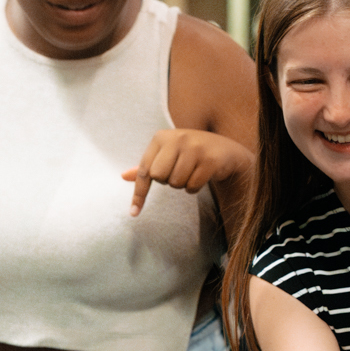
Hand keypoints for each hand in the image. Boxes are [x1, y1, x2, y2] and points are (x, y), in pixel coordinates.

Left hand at [121, 128, 254, 215]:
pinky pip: (192, 186)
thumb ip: (148, 165)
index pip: (144, 170)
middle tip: (179, 172)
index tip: (133, 213)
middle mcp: (177, 138)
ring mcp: (195, 148)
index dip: (139, 193)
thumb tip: (123, 176)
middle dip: (168, 181)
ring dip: (183, 184)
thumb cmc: (190, 153)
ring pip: (176, 183)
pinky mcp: (210, 160)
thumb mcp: (167, 155)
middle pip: (159, 176)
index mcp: (161, 137)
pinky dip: (195, 187)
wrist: (226, 150)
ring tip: (192, 172)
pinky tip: (201, 176)